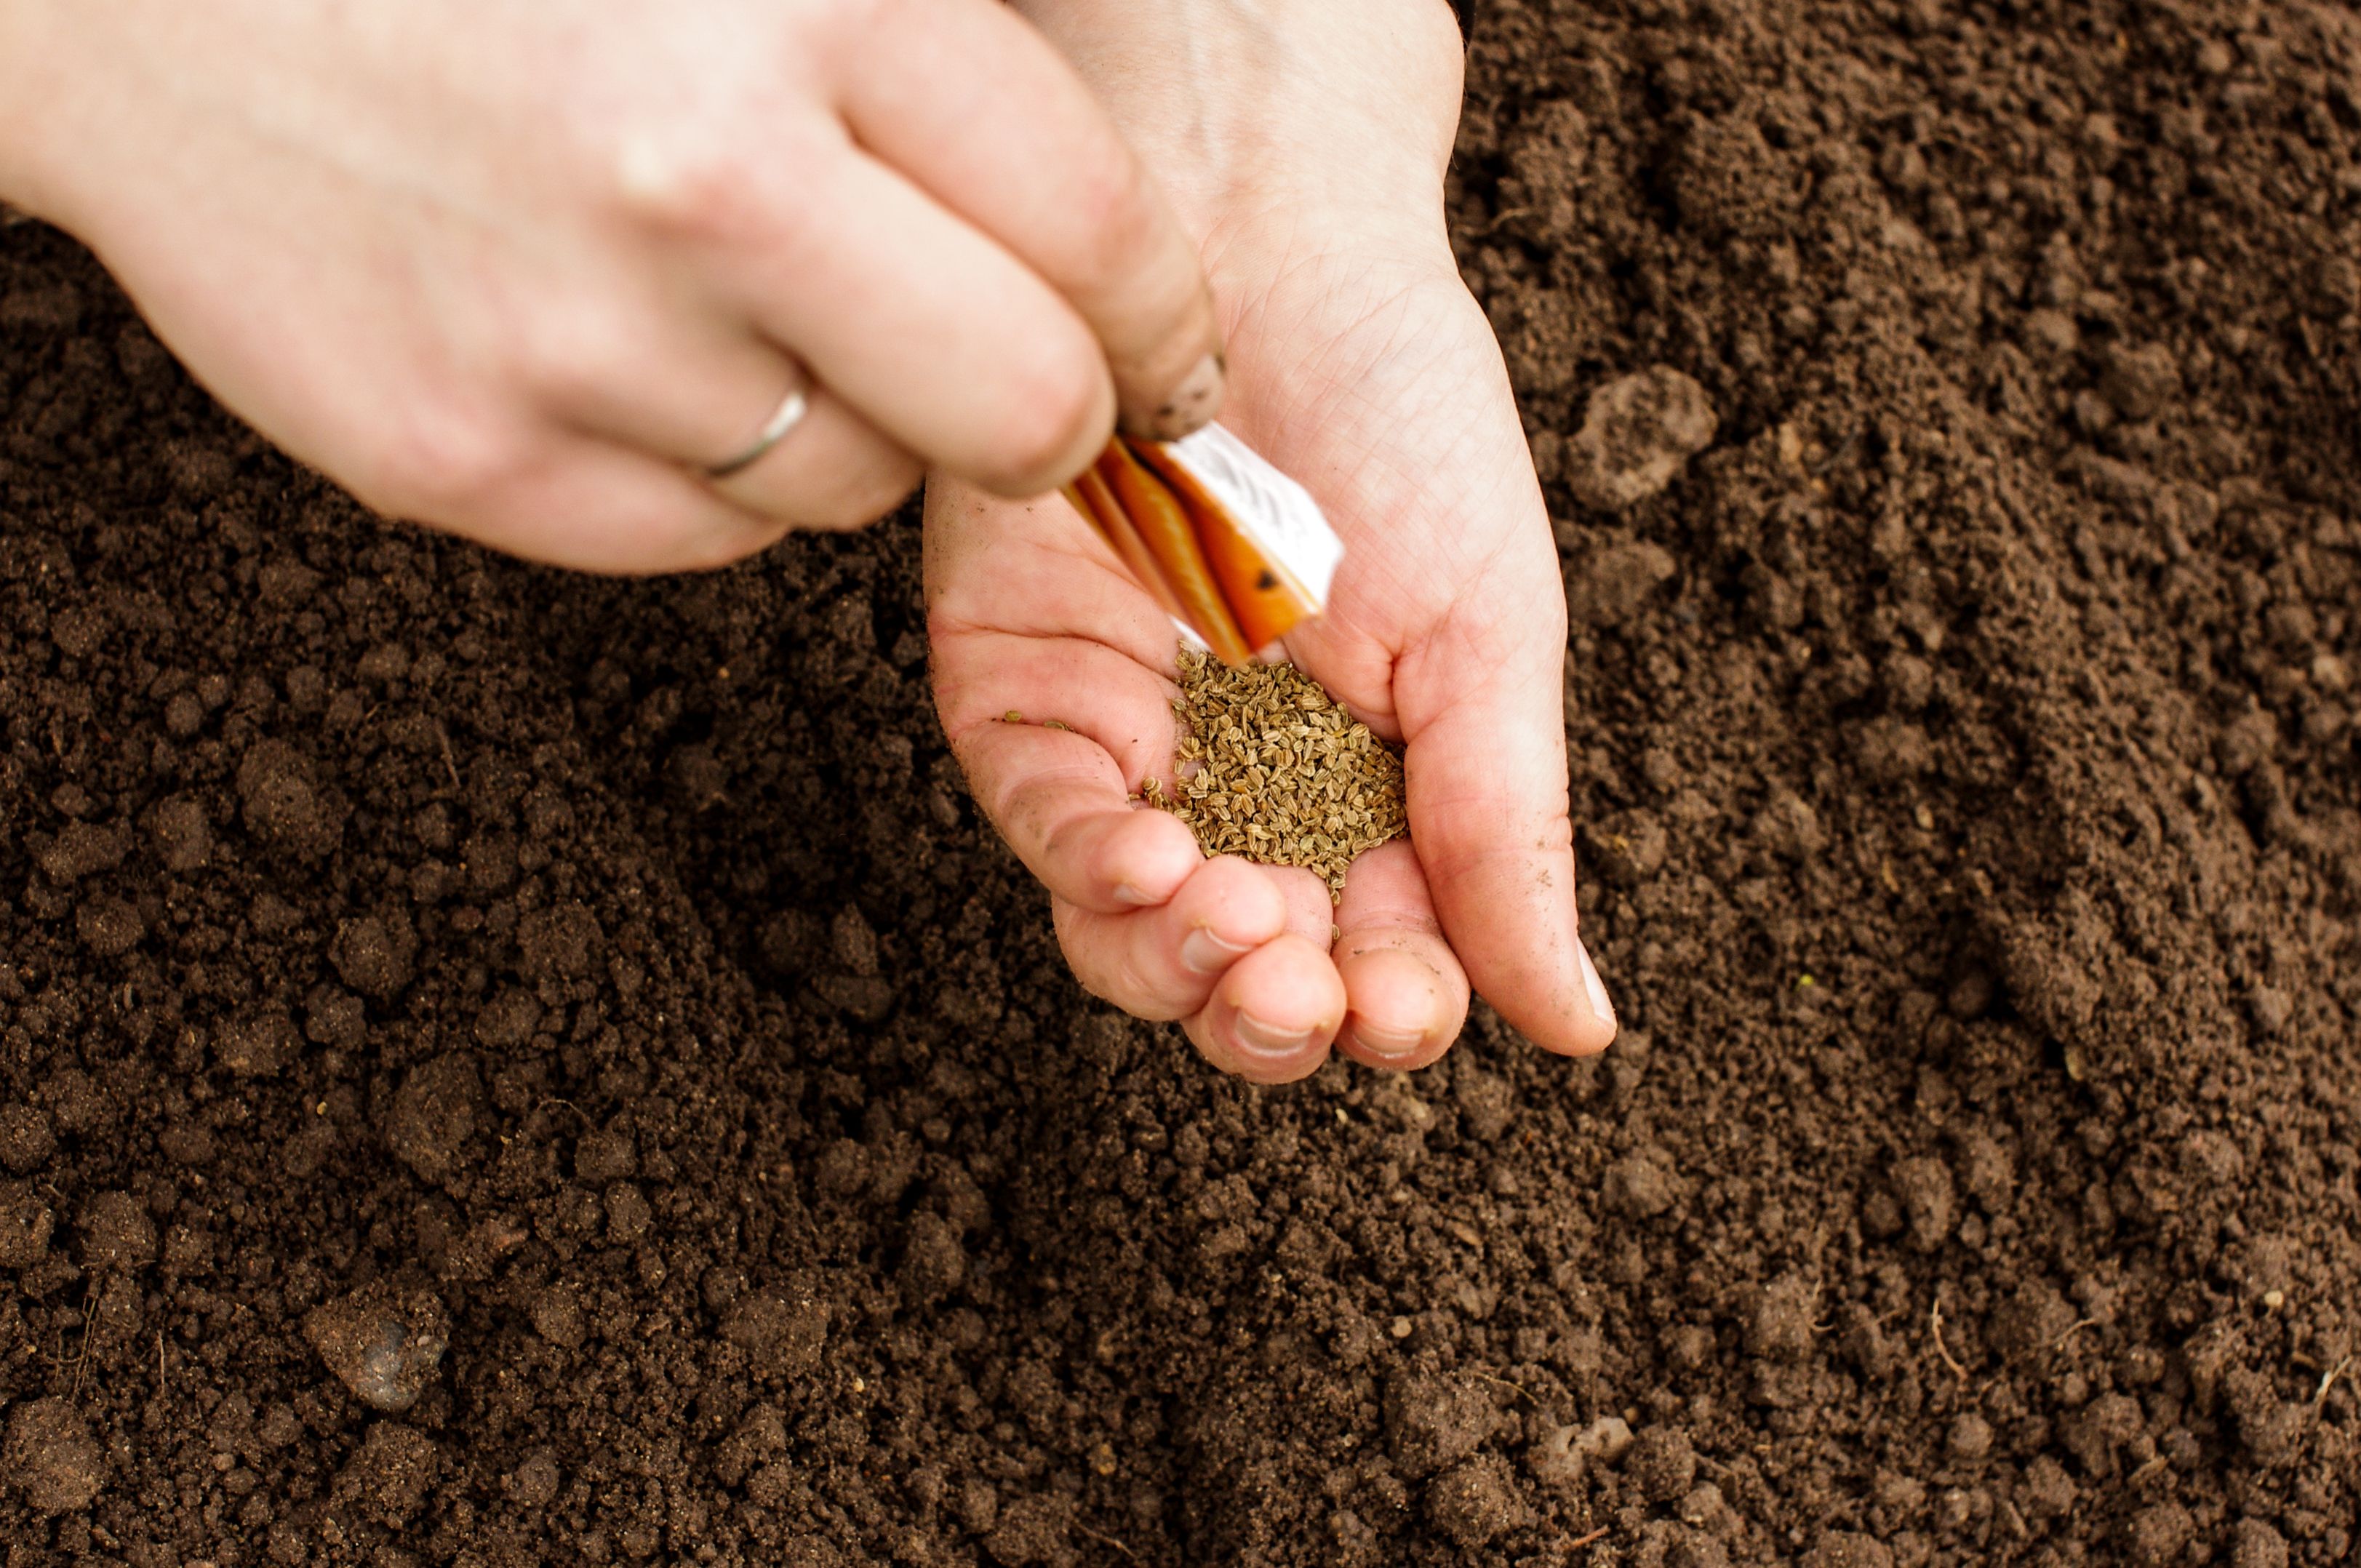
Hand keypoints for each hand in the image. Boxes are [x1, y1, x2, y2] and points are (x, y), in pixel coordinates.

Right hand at [0, 0, 1224, 569]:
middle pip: (1024, 412)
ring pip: (856, 492)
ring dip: (854, 429)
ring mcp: (576, 335)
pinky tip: (626, 355)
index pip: (1100, 232)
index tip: (1165, 355)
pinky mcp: (468, 459)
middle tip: (1025, 391)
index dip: (1163, 323)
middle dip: (1055, 421)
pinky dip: (707, 472)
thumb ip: (931, 34)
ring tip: (742, 311)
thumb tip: (1114, 227)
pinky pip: (703, 541)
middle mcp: (702, 173)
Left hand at [926, 0, 1614, 1079]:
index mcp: (1370, 793)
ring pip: (1131, 934)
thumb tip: (1580, 1029)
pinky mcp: (1021, 689)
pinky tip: (1154, 863)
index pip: (1373, 960)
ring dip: (1182, 969)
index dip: (1386, 1011)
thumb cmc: (1405, 418)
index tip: (1406, 1007)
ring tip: (1239, 933)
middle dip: (1271, 1012)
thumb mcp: (1490, 637)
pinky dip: (1094, 869)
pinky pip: (1046, 823)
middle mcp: (1243, 790)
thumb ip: (1508, 835)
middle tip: (1306, 984)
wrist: (1265, 239)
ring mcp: (1127, 746)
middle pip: (1240, 975)